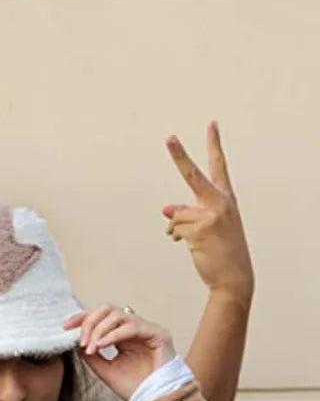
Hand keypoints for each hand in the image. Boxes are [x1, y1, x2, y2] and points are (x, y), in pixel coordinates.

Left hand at [64, 306, 175, 400]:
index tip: (65, 327)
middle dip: (90, 322)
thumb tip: (74, 339)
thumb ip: (91, 353)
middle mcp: (134, 329)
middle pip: (107, 310)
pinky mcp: (157, 334)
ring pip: (118, 315)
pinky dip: (113, 334)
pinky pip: (131, 327)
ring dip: (100, 329)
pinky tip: (102, 345)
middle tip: (81, 340)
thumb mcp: (104, 369)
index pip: (100, 317)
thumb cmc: (134, 388)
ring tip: (91, 347)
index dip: (82, 318)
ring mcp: (147, 329)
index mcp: (122, 335)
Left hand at [163, 121, 253, 303]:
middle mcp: (220, 202)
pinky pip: (174, 228)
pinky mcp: (200, 228)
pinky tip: (191, 246)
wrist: (234, 276)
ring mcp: (211, 214)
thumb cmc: (221, 252)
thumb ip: (190, 214)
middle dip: (180, 155)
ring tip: (195, 241)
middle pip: (194, 175)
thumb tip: (166, 209)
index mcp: (225, 199)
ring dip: (177, 229)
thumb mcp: (208, 228)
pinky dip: (176, 237)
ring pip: (176, 214)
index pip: (218, 166)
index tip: (211, 124)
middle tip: (169, 137)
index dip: (214, 145)